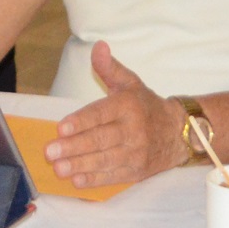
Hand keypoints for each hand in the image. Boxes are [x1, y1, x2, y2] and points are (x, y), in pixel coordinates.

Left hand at [47, 42, 188, 188]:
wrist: (178, 133)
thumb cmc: (146, 106)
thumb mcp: (130, 83)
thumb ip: (110, 68)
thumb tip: (98, 47)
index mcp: (128, 105)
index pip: (101, 114)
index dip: (81, 121)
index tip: (61, 128)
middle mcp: (133, 130)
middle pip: (100, 139)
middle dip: (74, 147)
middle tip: (50, 151)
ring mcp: (136, 153)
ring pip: (105, 160)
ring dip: (80, 165)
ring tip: (58, 167)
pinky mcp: (137, 171)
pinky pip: (114, 176)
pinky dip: (96, 180)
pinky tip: (78, 181)